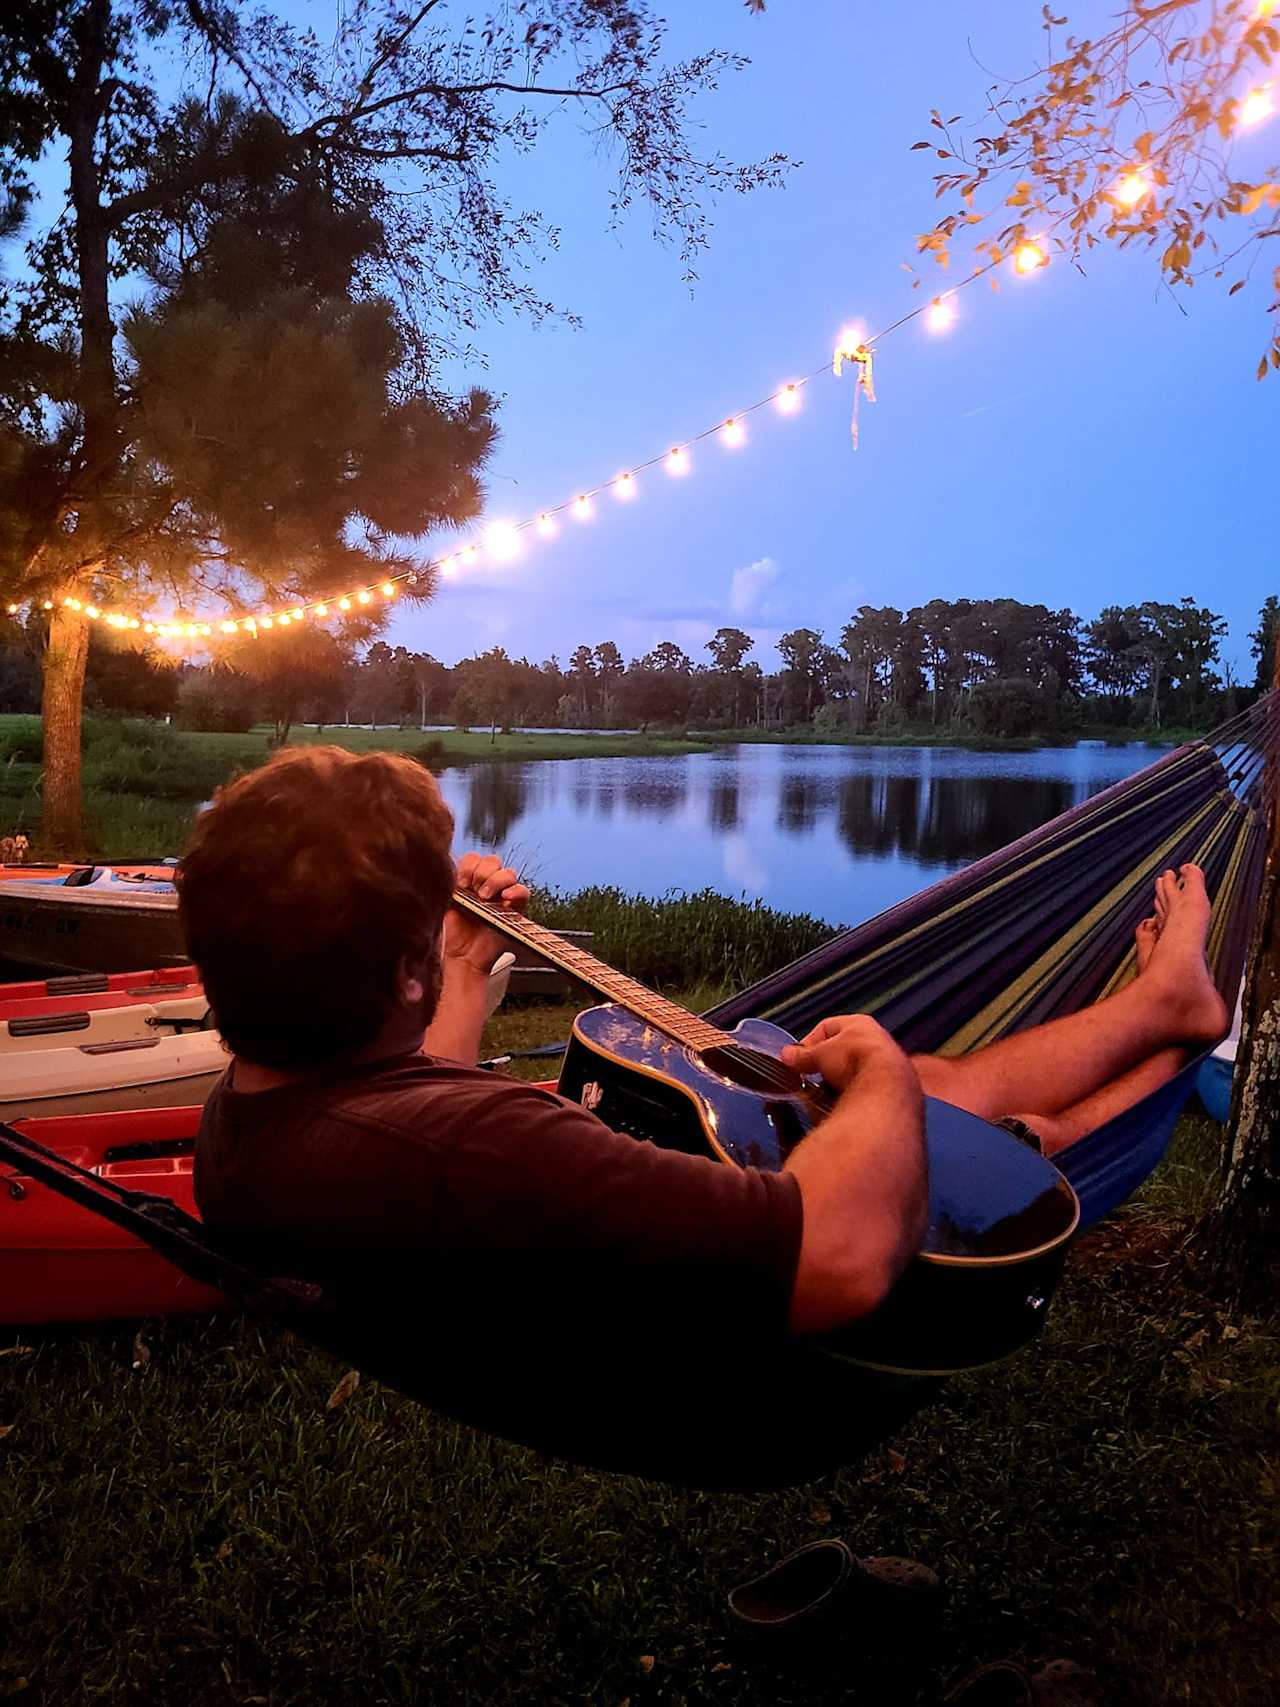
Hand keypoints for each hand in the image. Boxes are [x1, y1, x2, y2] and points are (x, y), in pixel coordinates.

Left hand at [444, 852, 529, 973]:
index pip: (474, 859)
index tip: (462, 882)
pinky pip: (523, 891)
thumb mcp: (443, 903)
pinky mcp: (514, 909)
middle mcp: (486, 886)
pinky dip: (515, 891)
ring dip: (496, 880)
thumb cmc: (451, 934)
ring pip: (508, 873)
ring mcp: (501, 897)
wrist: (463, 958)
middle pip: (492, 861)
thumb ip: (447, 883)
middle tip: (473, 889)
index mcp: (469, 881)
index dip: (469, 866)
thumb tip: (446, 863)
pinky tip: (504, 898)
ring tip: (485, 896)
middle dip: (482, 872)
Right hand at [781, 1014, 914, 1094]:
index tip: (797, 1059)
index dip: (810, 1043)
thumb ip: (803, 1055)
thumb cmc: (855, 1060)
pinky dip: (853, 1095)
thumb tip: (786, 1055)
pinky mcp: (893, 1088)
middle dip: (825, 1065)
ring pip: (855, 1072)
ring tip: (826, 1094)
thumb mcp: (821, 1055)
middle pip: (843, 1051)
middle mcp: (877, 1040)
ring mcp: (888, 1065)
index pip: (827, 1027)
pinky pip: (866, 1089)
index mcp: (860, 1024)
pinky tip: (844, 1104)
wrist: (889, 1088)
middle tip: (811, 1077)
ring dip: (839, 1082)